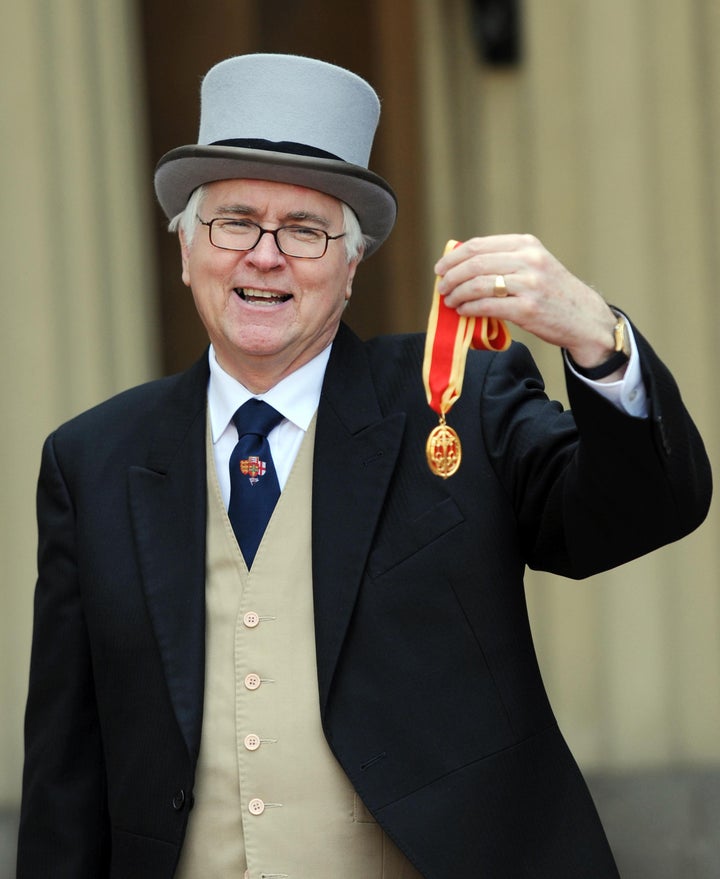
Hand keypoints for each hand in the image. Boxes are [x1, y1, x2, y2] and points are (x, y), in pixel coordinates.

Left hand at [434, 234, 619, 368]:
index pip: (479, 245)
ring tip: (450, 301)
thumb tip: (462, 263)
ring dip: (457, 294)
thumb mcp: (535, 264)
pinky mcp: (527, 309)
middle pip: (475, 263)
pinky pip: (487, 306)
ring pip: (478, 284)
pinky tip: (463, 311)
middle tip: (441, 287)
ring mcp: (529, 285)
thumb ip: (505, 259)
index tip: (440, 268)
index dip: (454, 257)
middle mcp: (529, 260)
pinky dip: (469, 309)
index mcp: (527, 244)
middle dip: (451, 276)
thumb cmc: (553, 292)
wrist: (585, 318)